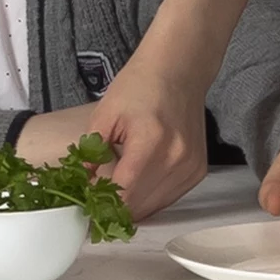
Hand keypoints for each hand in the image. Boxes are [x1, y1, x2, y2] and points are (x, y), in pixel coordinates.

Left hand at [46, 73, 208, 219]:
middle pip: (140, 205)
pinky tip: (136, 188)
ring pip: (155, 207)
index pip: (124, 192)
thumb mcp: (105, 115)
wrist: (178, 71)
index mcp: (151, 142)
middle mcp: (176, 158)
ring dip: (133, 206)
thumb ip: (90, 153)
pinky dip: (151, 198)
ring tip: (114, 194)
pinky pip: (170, 198)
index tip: (85, 207)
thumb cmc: (140, 86)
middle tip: (95, 202)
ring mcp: (191, 166)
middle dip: (114, 208)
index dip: (101, 205)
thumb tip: (81, 185)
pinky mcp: (198, 170)